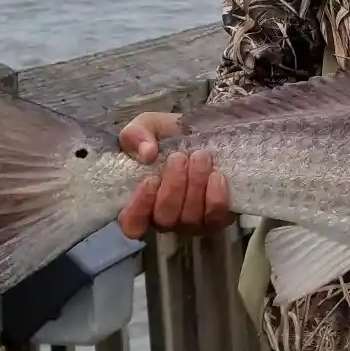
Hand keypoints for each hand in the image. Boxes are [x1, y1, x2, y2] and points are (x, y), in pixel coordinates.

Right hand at [115, 111, 233, 239]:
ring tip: (200, 157)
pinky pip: (215, 218)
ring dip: (194, 186)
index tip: (151, 178)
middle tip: (179, 157)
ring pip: (190, 218)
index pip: (132, 224)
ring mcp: (191, 223)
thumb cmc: (169, 136)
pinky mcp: (216, 220)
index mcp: (142, 202)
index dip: (140, 206)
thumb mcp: (147, 127)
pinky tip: (217, 175)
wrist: (204, 134)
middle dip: (173, 186)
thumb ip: (136, 135)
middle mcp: (165, 219)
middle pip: (165, 218)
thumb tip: (146, 153)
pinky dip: (215, 197)